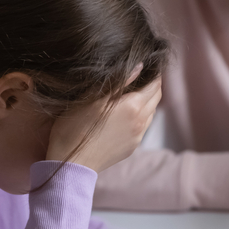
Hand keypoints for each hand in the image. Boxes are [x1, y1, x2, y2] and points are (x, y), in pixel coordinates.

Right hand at [46, 70, 161, 172]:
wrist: (72, 164)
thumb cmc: (76, 128)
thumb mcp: (93, 98)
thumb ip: (119, 80)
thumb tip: (139, 66)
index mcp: (133, 106)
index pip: (155, 84)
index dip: (153, 72)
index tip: (147, 64)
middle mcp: (141, 122)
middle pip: (156, 97)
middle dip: (152, 84)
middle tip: (142, 74)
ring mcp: (138, 137)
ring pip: (151, 112)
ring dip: (147, 100)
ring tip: (133, 92)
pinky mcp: (132, 147)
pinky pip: (143, 126)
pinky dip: (140, 115)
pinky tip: (126, 113)